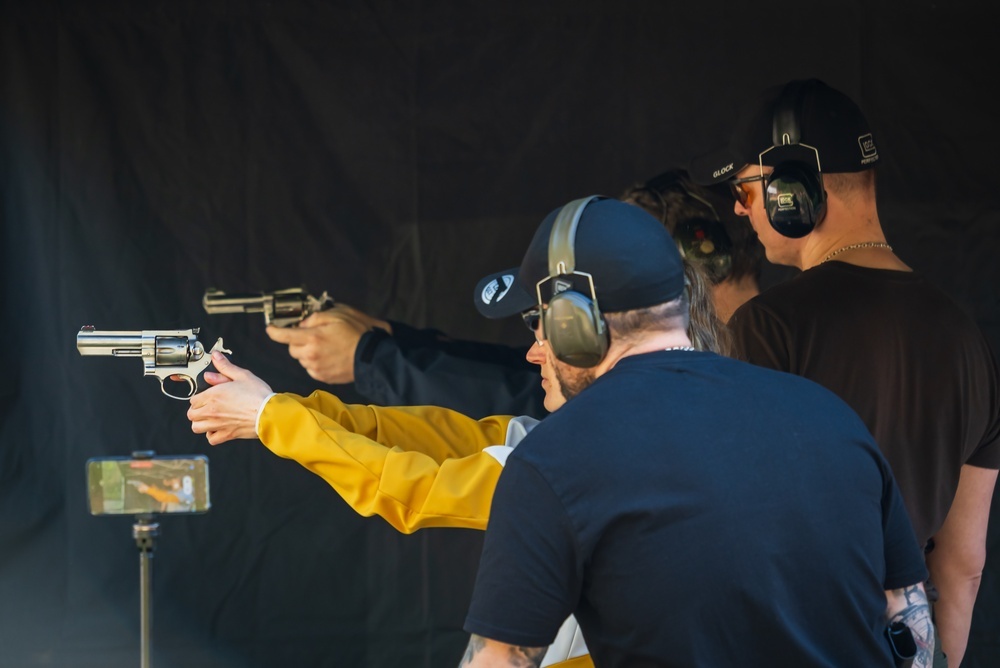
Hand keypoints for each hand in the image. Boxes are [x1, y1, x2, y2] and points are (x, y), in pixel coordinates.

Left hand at [187, 351, 273, 445]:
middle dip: (197, 410)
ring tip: (210, 418)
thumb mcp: (243, 375)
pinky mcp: (227, 435)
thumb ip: (226, 367)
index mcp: (213, 395)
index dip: (199, 397)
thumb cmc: (259, 395)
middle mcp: (212, 411)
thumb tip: (215, 357)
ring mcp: (218, 424)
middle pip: (191, 414)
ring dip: (201, 423)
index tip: (206, 396)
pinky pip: (211, 439)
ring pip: (196, 427)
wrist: (270, 414)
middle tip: (206, 407)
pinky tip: (218, 428)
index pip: (193, 399)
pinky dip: (212, 435)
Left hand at [264, 303, 390, 383]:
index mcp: (312, 338)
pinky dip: (315, 363)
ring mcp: (316, 368)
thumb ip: (316, 317)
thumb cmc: (357, 333)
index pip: (284, 336)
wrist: (372, 357)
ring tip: (325, 348)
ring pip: (302, 360)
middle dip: (297, 342)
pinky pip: (311, 369)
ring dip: (307, 353)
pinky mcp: (323, 377)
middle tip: (312, 336)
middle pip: (292, 349)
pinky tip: (329, 357)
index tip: (270, 328)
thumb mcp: (338, 315)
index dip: (274, 331)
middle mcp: (311, 355)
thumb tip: (303, 324)